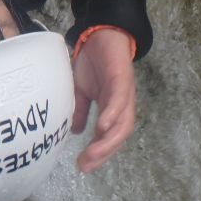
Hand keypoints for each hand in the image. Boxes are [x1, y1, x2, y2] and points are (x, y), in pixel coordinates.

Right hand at [71, 28, 135, 172]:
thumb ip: (81, 111)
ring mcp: (124, 93)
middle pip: (119, 136)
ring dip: (108, 141)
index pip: (110, 137)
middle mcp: (122, 105)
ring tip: (93, 154)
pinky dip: (113, 114)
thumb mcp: (82, 90)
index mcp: (113, 109)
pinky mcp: (122, 79)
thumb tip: (76, 132)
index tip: (83, 167)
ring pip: (122, 124)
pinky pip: (119, 100)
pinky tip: (103, 126)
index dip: (99, 153)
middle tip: (85, 166)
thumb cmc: (93, 61)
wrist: (102, 33)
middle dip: (103, 153)